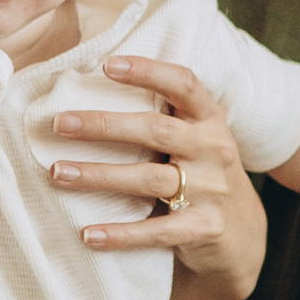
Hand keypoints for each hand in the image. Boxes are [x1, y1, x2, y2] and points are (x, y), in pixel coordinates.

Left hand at [45, 54, 266, 299]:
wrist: (241, 233)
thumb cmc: (200, 173)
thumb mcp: (195, 138)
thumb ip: (163, 117)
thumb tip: (90, 89)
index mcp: (209, 119)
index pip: (183, 84)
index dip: (148, 71)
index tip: (107, 64)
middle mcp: (214, 149)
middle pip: (156, 130)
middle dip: (104, 126)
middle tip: (60, 124)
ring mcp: (212, 190)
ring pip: (149, 179)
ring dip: (99, 176)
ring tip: (58, 173)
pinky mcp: (205, 228)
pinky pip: (157, 231)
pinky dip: (121, 233)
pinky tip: (88, 234)